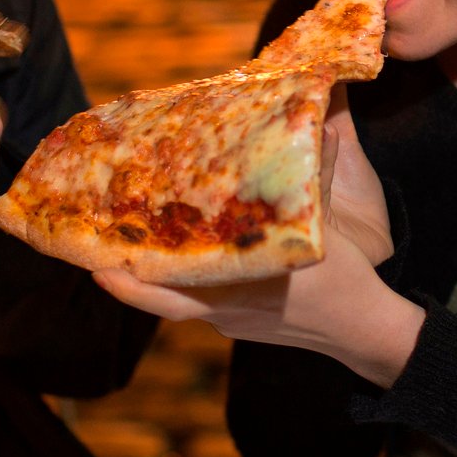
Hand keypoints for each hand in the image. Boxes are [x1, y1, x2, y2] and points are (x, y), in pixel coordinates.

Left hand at [92, 93, 418, 385]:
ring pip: (173, 302)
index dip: (134, 284)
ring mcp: (229, 321)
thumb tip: (319, 125)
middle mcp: (228, 310)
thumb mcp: (332, 228)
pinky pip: (195, 303)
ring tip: (117, 251)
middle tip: (91, 258)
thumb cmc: (348, 280)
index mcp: (246, 290)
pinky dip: (176, 284)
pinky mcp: (236, 322)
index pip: (177, 296)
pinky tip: (168, 259)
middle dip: (124, 280)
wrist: (366, 332)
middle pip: (160, 303)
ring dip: (146, 280)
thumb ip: (320, 177)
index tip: (99, 270)